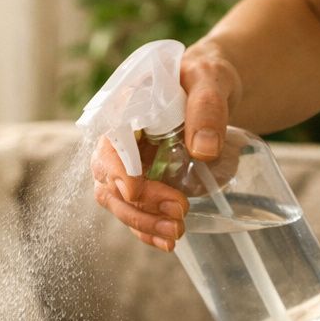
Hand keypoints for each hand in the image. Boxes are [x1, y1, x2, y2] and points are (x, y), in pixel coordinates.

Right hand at [89, 46, 241, 250]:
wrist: (210, 89)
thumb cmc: (206, 77)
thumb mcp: (211, 80)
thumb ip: (208, 108)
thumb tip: (204, 150)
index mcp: (125, 105)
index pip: (108, 139)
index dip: (116, 167)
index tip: (133, 190)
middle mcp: (117, 136)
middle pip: (108, 178)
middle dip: (137, 203)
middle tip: (178, 211)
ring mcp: (126, 162)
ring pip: (117, 200)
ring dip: (142, 222)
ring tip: (176, 233)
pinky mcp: (140, 181)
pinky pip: (133, 211)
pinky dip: (146, 230)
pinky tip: (167, 243)